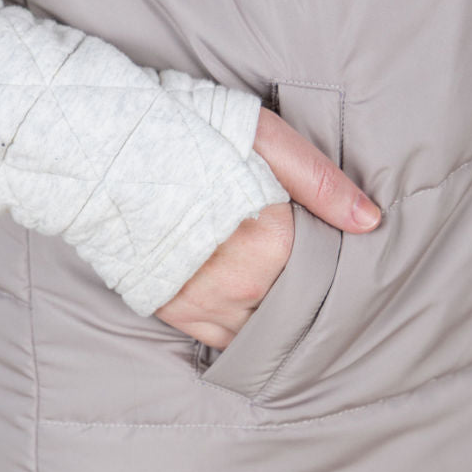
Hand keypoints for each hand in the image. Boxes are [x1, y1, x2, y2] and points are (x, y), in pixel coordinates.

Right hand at [154, 107, 380, 347]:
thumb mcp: (263, 138)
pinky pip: (225, 340)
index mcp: (271, 243)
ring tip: (277, 285)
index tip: (331, 248)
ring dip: (274, 315)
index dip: (332, 261)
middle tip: (306, 267)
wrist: (101, 148)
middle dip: (306, 292)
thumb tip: (370, 221)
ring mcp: (205, 304)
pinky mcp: (175, 312)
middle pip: (296, 307)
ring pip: (263, 330)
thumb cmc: (185, 131)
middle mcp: (241, 285)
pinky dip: (242, 329)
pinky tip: (249, 306)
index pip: (324, 274)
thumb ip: (320, 182)